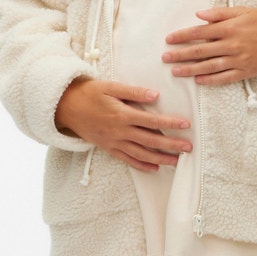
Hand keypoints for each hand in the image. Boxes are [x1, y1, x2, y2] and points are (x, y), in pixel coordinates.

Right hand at [54, 77, 192, 172]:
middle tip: (189, 148)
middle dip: (171, 145)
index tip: (186, 125)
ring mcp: (114, 142)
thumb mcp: (110, 87)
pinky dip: (142, 166)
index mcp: (122, 115)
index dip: (170, 124)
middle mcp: (120, 132)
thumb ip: (133, 92)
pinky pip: (127, 160)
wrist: (66, 107)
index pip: (152, 121)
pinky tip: (155, 168)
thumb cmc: (90, 94)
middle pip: (150, 141)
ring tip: (177, 161)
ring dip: (161, 159)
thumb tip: (155, 95)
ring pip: (141, 154)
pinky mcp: (109, 148)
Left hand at [160, 6, 256, 84]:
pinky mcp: (246, 71)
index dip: (182, 36)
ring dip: (190, 69)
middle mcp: (231, 44)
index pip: (199, 32)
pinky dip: (210, 80)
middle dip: (180, 54)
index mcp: (229, 28)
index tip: (169, 40)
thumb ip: (219, 13)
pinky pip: (224, 77)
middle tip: (165, 58)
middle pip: (200, 51)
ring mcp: (238, 59)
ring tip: (175, 72)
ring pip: (209, 66)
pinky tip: (198, 81)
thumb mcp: (241, 11)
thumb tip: (199, 15)